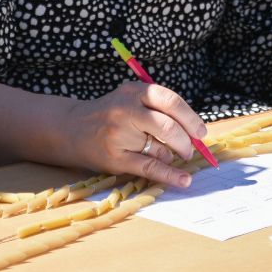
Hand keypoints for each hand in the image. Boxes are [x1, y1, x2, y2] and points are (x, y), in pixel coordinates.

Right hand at [63, 80, 208, 188]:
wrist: (71, 128)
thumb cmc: (110, 114)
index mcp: (134, 91)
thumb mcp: (131, 99)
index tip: (200, 132)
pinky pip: (150, 167)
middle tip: (189, 150)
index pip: (171, 101)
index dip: (190, 118)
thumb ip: (159, 110)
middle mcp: (125, 110)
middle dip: (186, 142)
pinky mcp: (115, 158)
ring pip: (160, 149)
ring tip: (162, 154)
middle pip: (168, 127)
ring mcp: (119, 134)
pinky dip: (170, 175)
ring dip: (169, 155)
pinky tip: (184, 180)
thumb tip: (194, 133)